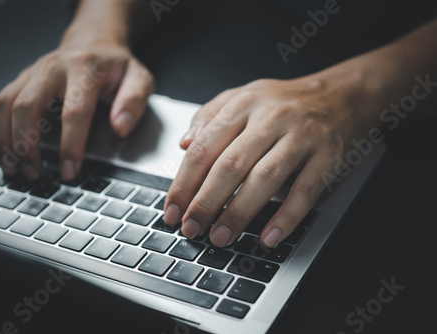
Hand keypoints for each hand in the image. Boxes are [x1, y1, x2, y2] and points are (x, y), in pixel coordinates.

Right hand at [0, 37, 153, 180]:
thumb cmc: (116, 66)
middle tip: (33, 173)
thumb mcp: (139, 78)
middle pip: (27, 106)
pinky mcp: (20, 81)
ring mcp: (31, 74)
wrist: (93, 43)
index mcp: (84, 68)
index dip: (71, 144)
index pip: (74, 110)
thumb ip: (134, 101)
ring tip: (10, 169)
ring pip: (4, 104)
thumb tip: (120, 127)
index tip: (70, 170)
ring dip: (3, 140)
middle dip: (26, 144)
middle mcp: (52, 68)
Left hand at [164, 76, 369, 247]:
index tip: (173, 210)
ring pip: (263, 178)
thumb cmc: (284, 101)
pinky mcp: (326, 156)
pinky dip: (286, 217)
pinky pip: (305, 191)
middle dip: (205, 202)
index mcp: (243, 105)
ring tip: (221, 236)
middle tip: (191, 228)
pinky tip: (268, 237)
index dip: (184, 182)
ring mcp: (300, 137)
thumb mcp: (242, 97)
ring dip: (238, 212)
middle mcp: (269, 118)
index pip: (204, 147)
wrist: (341, 95)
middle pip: (230, 165)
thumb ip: (209, 116)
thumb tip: (184, 144)